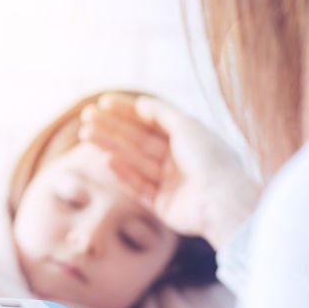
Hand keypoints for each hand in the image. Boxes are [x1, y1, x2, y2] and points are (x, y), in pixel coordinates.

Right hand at [80, 94, 260, 249]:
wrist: (221, 201)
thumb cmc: (209, 159)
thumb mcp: (187, 126)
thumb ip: (162, 113)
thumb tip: (141, 103)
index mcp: (188, 140)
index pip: (152, 122)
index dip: (127, 111)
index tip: (103, 102)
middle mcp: (179, 161)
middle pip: (139, 141)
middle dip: (113, 128)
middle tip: (87, 118)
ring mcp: (170, 184)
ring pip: (135, 162)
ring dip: (111, 147)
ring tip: (87, 135)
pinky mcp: (163, 206)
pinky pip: (139, 187)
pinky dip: (124, 174)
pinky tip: (107, 160)